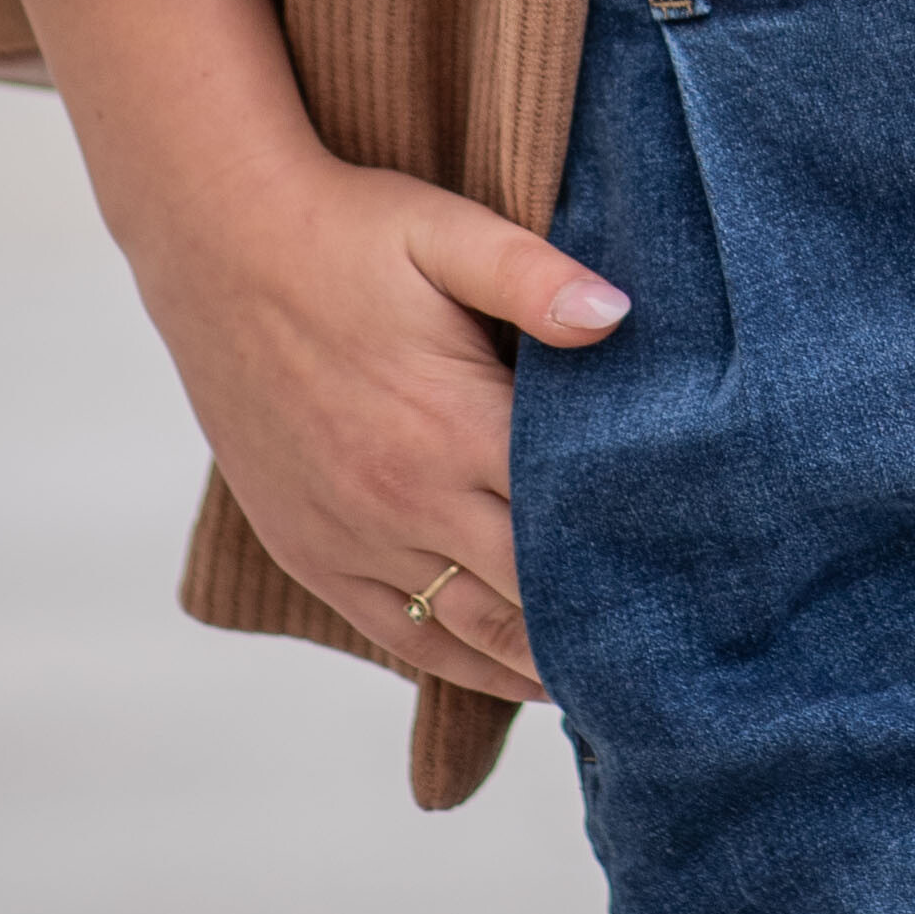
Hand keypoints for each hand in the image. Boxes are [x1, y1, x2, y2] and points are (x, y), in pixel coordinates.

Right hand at [15, 0, 628, 698]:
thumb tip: (622, 314)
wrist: (215, 244)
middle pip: (532, 593)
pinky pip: (397, 633)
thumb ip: (536, 278)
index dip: (637, 552)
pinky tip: (511, 673)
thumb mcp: (445, 232)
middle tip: (679, 649)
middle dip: (604, 624)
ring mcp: (351, 534)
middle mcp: (405, 497)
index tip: (699, 577)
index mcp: (455, 425)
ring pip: (471, 630)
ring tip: (615, 682)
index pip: (571, 520)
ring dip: (541, 661)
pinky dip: (461, 661)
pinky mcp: (309, 549)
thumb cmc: (345, 231)